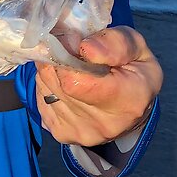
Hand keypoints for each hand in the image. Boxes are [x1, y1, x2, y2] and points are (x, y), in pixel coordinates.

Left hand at [35, 25, 162, 145]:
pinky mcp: (63, 134)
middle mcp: (104, 124)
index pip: (75, 81)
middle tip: (70, 49)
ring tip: (70, 65)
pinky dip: (48, 85)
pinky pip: (41, 99)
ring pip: (45, 87)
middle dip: (57, 59)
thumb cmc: (135, 70)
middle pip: (57, 82)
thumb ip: (114, 43)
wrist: (133, 106)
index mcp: (128, 100)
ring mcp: (81, 133)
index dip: (66, 55)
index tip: (73, 42)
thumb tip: (86, 48)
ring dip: (52, 70)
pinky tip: (64, 81)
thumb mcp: (136, 46)